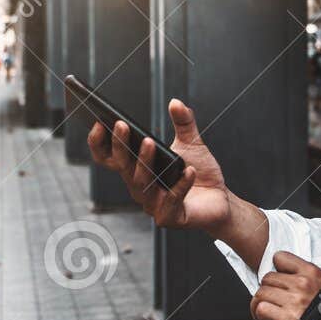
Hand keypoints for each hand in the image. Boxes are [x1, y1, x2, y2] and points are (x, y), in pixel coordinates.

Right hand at [87, 98, 231, 231]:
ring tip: (150, 143)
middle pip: (123, 168)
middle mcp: (140, 188)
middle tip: (121, 125)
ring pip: (142, 184)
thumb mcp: (191, 144)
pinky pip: (171, 200)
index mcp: (137, 170)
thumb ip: (183, 123)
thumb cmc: (200, 173)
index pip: (110, 159)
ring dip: (144, 162)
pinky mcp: (170, 217)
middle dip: (120, 146)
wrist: (221, 200)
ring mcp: (153, 205)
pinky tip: (188, 171)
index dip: (99, 143)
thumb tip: (176, 102)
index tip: (99, 122)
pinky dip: (180, 185)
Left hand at [250, 251, 320, 319]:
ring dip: (259, 301)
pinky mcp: (287, 319)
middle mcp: (303, 284)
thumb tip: (278, 274)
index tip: (277, 278)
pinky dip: (259, 313)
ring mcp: (295, 301)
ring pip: (261, 293)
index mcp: (311, 273)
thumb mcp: (320, 284)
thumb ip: (302, 277)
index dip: (276, 268)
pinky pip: (262, 308)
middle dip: (266, 288)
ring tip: (264, 307)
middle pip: (268, 277)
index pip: (280, 257)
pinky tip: (263, 317)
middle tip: (270, 297)